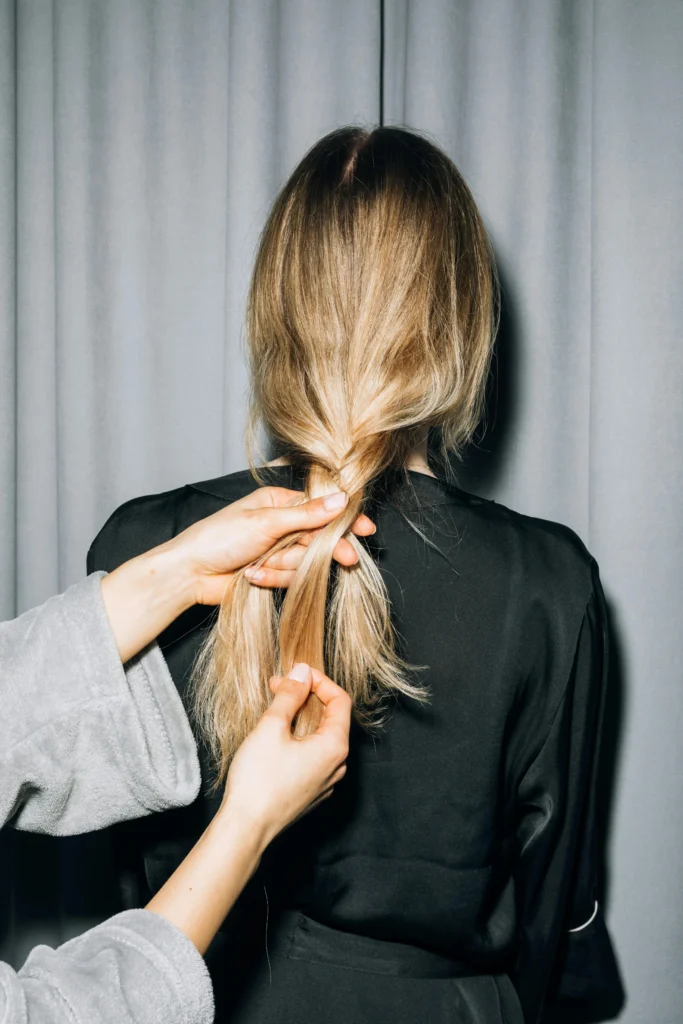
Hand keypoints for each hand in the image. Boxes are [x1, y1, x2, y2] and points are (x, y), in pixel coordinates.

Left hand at [168, 486, 374, 604]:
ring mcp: (276, 550)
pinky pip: (289, 579)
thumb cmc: (219, 538)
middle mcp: (280, 525)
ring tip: (258, 565)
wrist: (190, 573)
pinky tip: (251, 576)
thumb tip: (340, 500)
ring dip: (284, 566)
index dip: (343, 518)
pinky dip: (272, 579)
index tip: (365, 528)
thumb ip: (306, 515)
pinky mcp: (271, 574)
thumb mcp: (266, 522)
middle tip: (348, 558)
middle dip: (326, 549)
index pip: (320, 508)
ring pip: (304, 561)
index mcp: (278, 503)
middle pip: (318, 537)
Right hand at [219, 663, 350, 847]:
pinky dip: (300, 739)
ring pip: (321, 738)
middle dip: (307, 697)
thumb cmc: (259, 780)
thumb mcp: (271, 728)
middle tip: (278, 687)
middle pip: (332, 718)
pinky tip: (276, 738)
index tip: (295, 674)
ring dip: (302, 718)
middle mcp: (338, 765)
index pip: (341, 700)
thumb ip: (290, 695)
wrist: (246, 830)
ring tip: (275, 710)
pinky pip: (314, 757)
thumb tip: (302, 672)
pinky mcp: (312, 792)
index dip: (319, 681)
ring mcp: (326, 781)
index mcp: (335, 746)